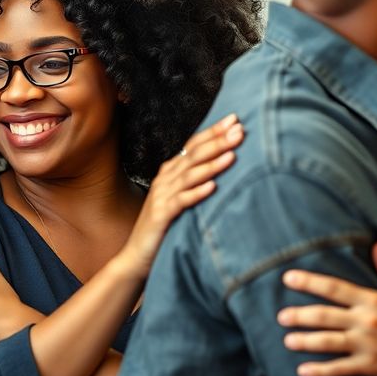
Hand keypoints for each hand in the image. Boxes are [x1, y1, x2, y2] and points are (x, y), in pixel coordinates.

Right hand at [116, 113, 242, 276]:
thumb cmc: (164, 227)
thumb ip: (195, 182)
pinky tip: (212, 188)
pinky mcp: (161, 216)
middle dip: (217, 141)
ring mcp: (161, 197)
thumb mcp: (180, 199)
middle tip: (239, 130)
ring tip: (232, 155)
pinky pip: (181, 202)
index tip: (235, 120)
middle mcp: (165, 180)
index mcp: (170, 173)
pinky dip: (196, 193)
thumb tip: (225, 164)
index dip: (213, 132)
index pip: (193, 146)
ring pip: (189, 176)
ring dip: (212, 164)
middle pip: (193, 155)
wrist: (137, 255)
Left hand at [276, 243, 376, 375]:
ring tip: (287, 339)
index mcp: (374, 301)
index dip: (309, 282)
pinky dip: (319, 371)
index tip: (288, 278)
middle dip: (299, 315)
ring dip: (304, 340)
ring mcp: (365, 346)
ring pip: (326, 341)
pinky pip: (338, 369)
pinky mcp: (368, 367)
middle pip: (323, 315)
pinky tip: (303, 370)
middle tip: (281, 316)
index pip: (334, 288)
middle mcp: (365, 322)